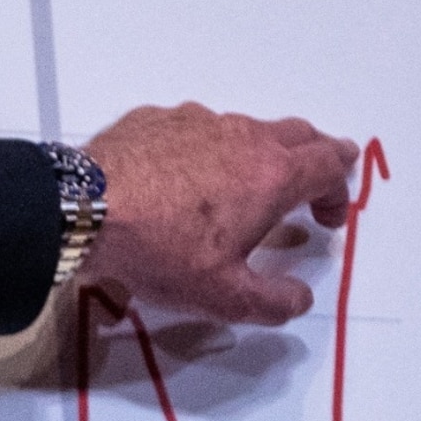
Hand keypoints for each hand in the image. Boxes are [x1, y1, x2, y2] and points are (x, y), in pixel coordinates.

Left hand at [79, 103, 361, 322]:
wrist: (81, 210)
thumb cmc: (161, 251)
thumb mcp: (223, 296)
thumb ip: (272, 302)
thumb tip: (299, 298)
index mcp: (271, 175)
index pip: (328, 166)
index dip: (339, 190)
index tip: (328, 217)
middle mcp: (242, 137)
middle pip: (298, 134)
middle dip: (315, 156)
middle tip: (313, 181)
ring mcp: (197, 121)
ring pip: (245, 128)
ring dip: (258, 153)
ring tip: (243, 185)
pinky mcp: (155, 118)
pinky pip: (195, 130)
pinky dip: (205, 149)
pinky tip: (182, 177)